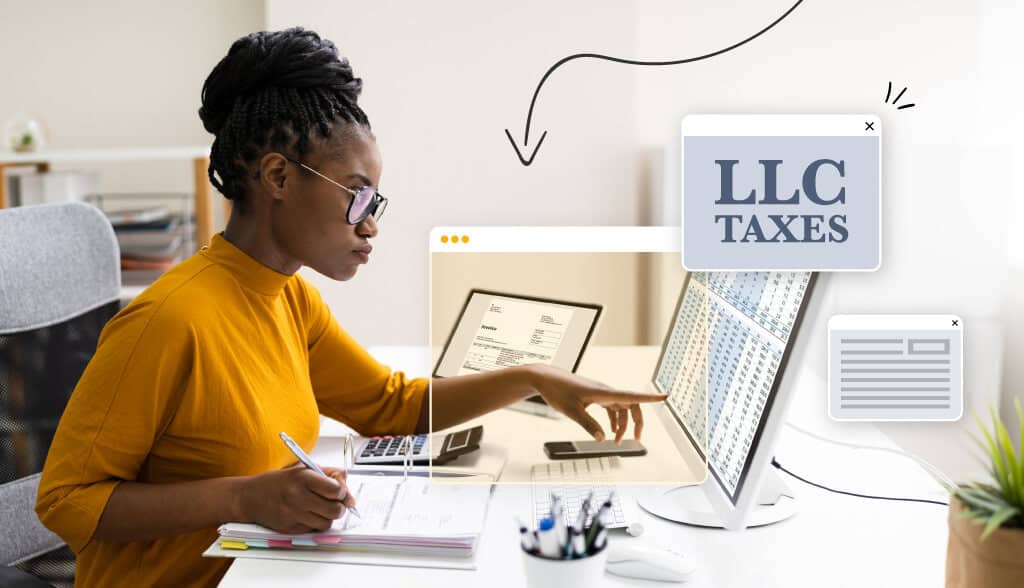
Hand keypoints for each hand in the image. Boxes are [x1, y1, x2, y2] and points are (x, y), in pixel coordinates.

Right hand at [238, 464, 355, 533]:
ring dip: (328, 517)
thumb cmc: (278, 482)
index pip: (335, 489)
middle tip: (337, 504)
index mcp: (303, 478)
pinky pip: (313, 530)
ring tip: (322, 509)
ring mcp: (293, 514)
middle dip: (340, 507)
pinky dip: (315, 524)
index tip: (341, 492)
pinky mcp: (289, 528)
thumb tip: (346, 482)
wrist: (250, 497)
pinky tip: (308, 515)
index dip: (343, 492)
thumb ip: (327, 473)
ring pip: (326, 523)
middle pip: (334, 510)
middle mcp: (298, 496)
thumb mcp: (302, 468)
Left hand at [524, 364, 666, 442]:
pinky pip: (612, 407)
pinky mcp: (596, 395)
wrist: (546, 378)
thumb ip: (588, 425)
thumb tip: (603, 438)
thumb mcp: (571, 411)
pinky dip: (614, 420)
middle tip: (636, 439)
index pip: (632, 395)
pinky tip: (610, 431)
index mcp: (603, 392)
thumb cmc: (558, 391)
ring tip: (617, 441)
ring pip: (621, 407)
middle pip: (631, 404)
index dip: (650, 397)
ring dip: (622, 424)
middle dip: (636, 421)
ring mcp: (601, 393)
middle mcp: (606, 391)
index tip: (665, 397)